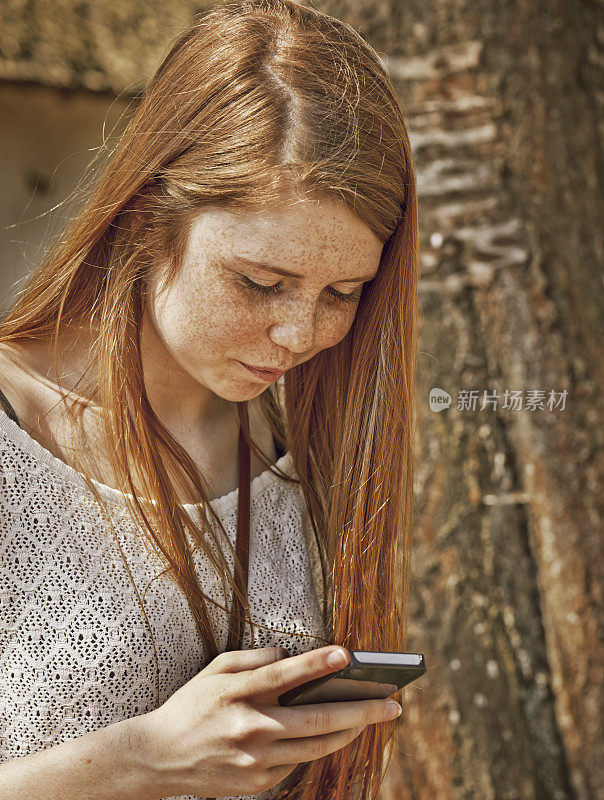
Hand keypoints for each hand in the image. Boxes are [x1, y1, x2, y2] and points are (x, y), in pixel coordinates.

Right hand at [134, 645, 401, 798]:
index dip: (316, 664)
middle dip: (360, 712)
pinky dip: (319, 747)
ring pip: (315, 748)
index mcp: (235, 695)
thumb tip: (288, 659)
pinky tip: (338, 734)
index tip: (347, 654)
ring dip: (351, 733)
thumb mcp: (214, 669)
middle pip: (315, 721)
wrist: (158, 760)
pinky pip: (298, 764)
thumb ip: (253, 660)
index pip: (283, 677)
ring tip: (376, 718)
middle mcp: (248, 731)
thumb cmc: (190, 706)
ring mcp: (254, 763)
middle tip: (393, 703)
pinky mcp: (257, 785)